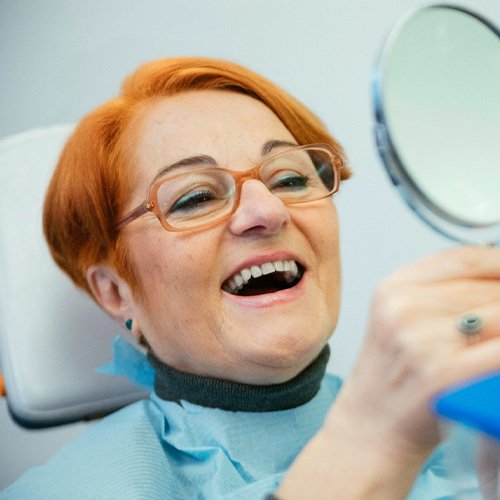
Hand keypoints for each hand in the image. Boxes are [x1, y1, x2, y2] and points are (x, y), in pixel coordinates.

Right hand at [330, 245, 499, 457]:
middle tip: (496, 323)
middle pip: (485, 286)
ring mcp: (422, 340)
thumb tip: (492, 278)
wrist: (370, 427)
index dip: (498, 262)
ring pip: (499, 315)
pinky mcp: (444, 373)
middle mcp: (403, 309)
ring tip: (492, 341)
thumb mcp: (398, 321)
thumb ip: (439, 293)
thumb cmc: (390, 378)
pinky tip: (494, 358)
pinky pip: (498, 352)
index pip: (462, 257)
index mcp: (392, 290)